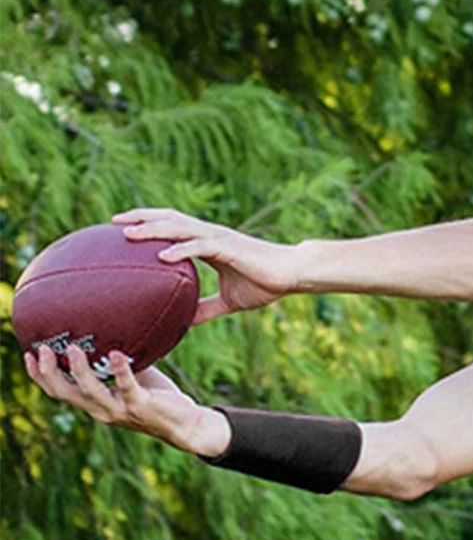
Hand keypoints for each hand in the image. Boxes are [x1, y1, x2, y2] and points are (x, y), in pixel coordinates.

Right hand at [24, 344, 226, 455]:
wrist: (186, 425)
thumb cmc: (160, 400)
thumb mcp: (135, 379)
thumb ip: (119, 365)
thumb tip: (112, 337)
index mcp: (97, 405)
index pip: (61, 392)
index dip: (41, 377)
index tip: (29, 356)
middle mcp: (102, 410)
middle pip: (64, 394)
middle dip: (48, 373)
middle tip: (40, 350)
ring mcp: (119, 409)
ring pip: (89, 392)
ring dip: (78, 370)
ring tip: (71, 348)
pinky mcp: (140, 405)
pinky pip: (126, 386)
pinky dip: (119, 370)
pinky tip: (114, 354)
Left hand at [112, 208, 298, 324]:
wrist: (292, 275)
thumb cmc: (265, 284)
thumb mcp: (229, 301)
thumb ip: (206, 308)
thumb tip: (184, 322)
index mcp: (208, 244)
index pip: (172, 227)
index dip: (148, 224)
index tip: (121, 229)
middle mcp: (210, 236)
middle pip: (169, 218)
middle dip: (141, 217)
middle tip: (113, 222)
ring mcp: (219, 239)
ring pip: (180, 227)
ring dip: (153, 229)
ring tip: (128, 233)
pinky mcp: (230, 248)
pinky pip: (200, 246)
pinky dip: (180, 249)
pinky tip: (162, 256)